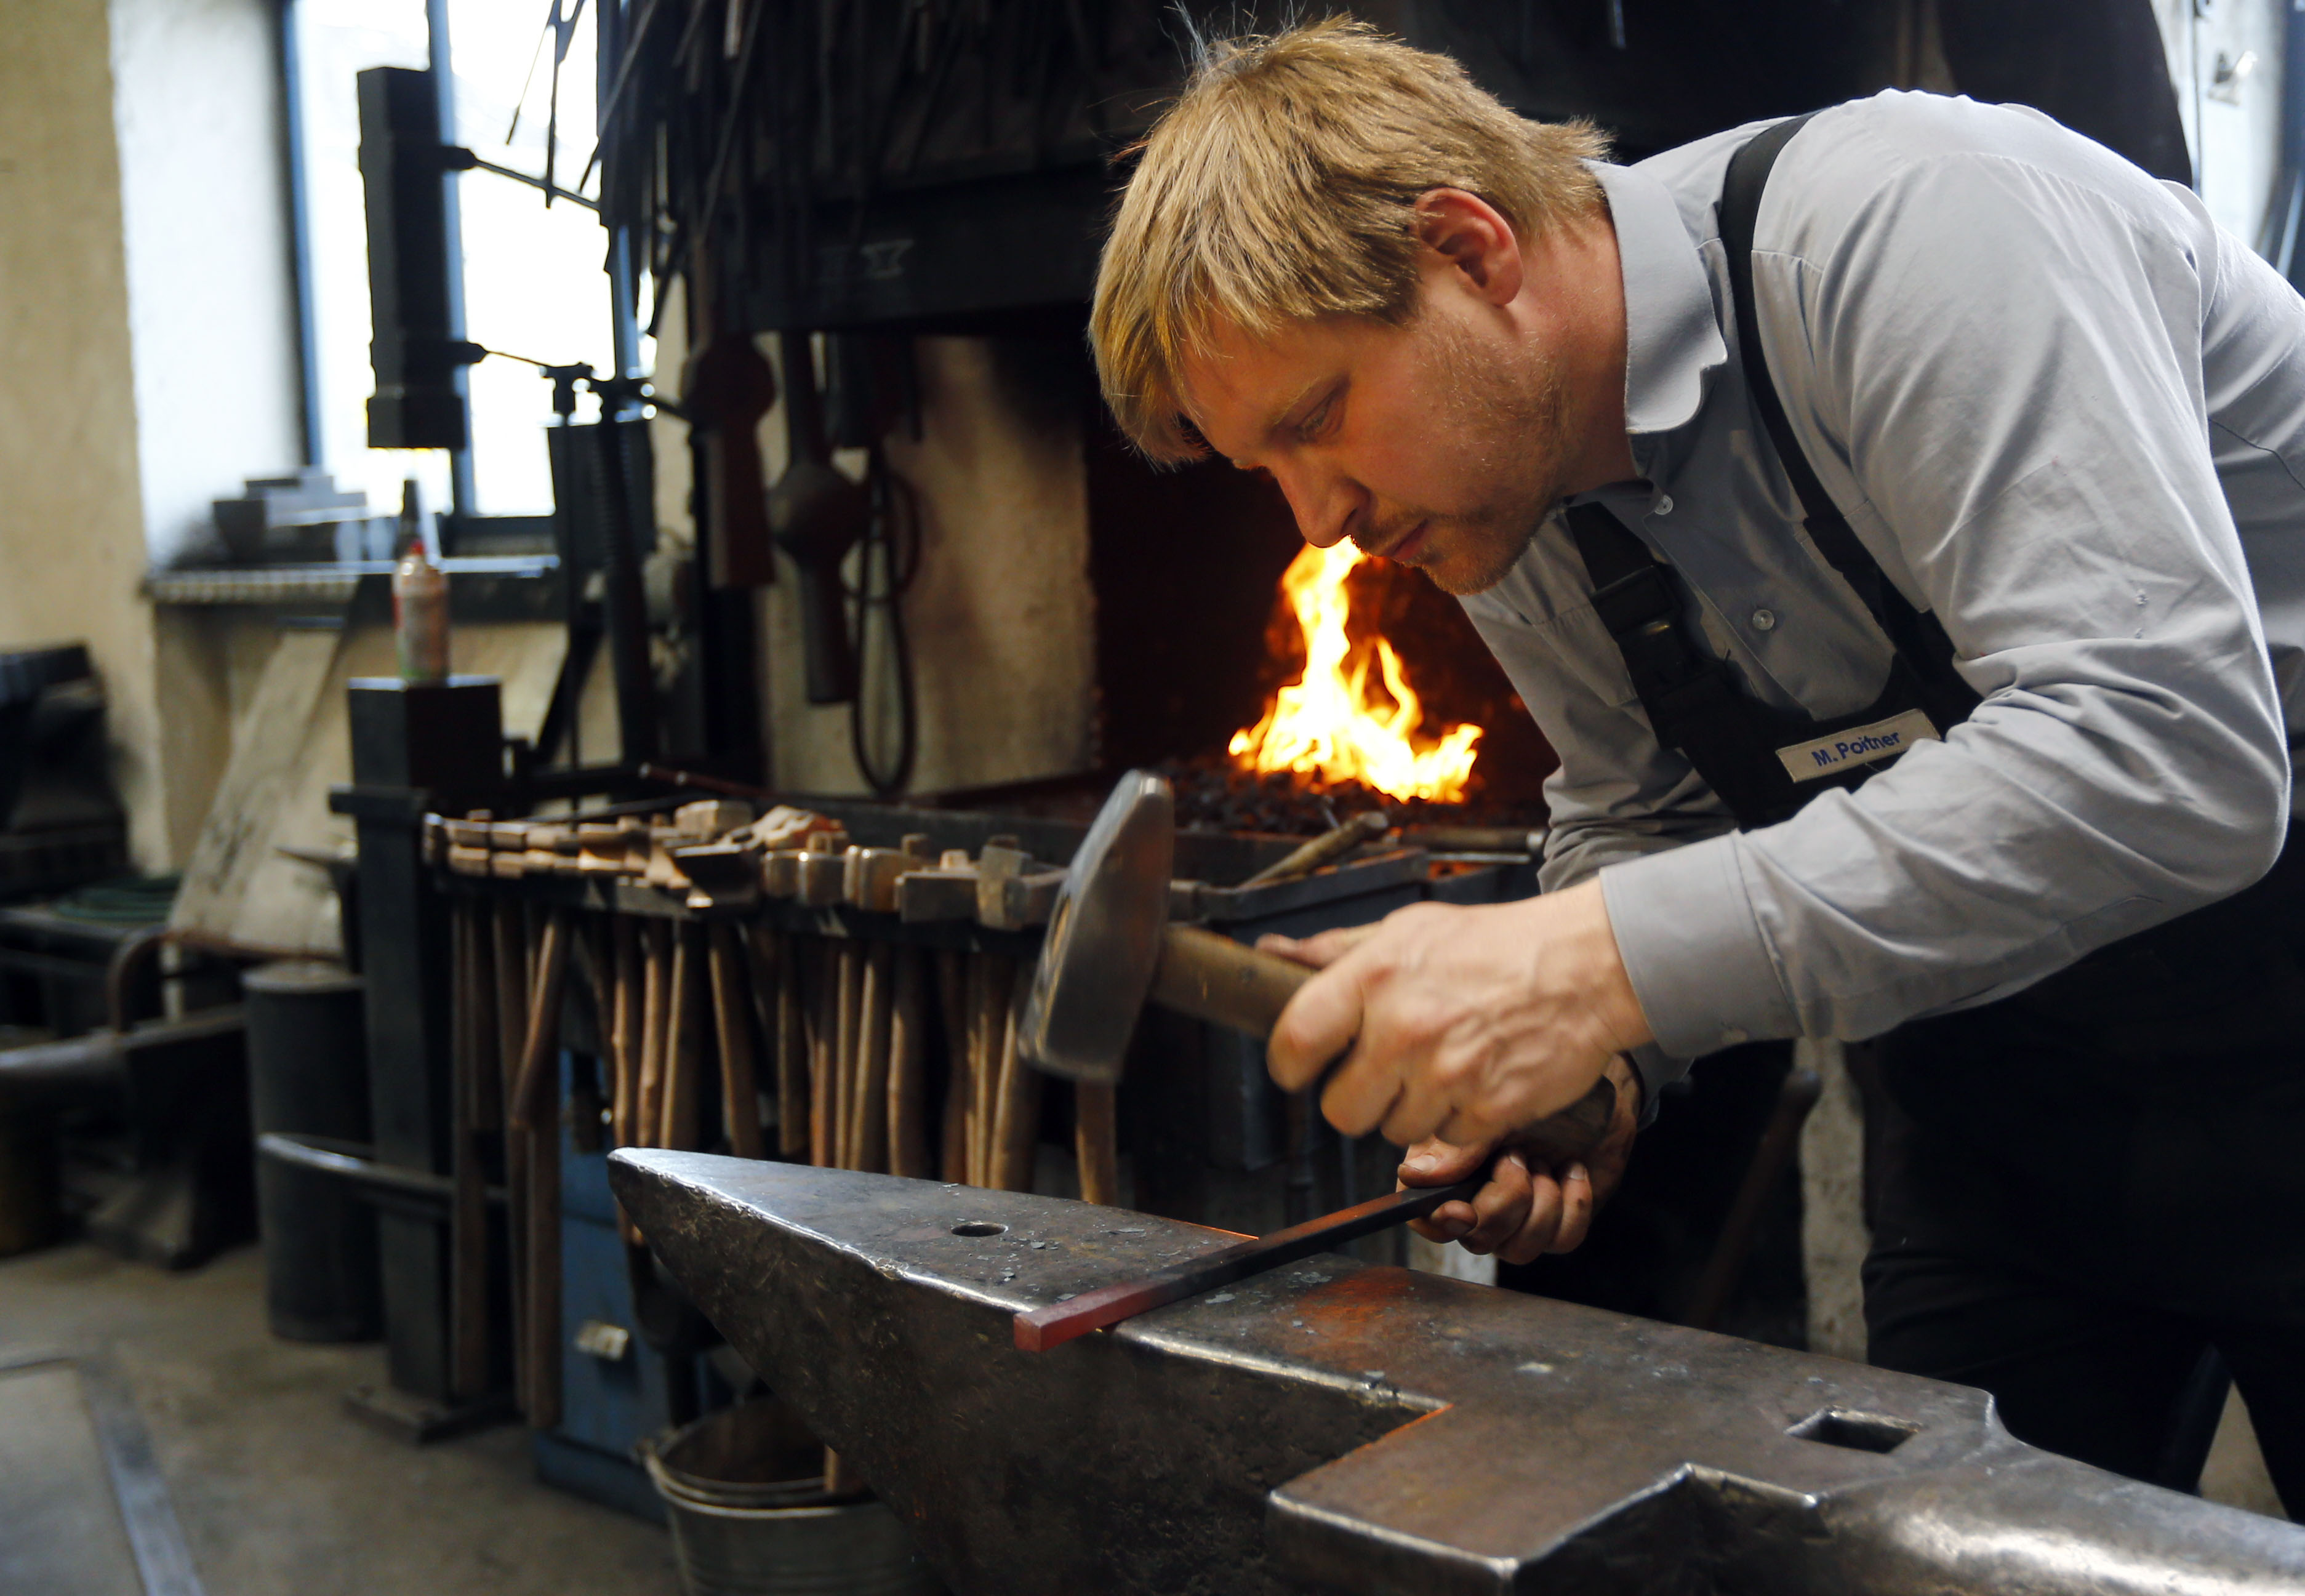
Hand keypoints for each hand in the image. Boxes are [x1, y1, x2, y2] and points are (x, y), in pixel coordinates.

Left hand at [1259, 881, 1651, 1147]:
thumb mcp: (1408, 929)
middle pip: (1340, 1110)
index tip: (1300, 1069)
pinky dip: (1457, 1120)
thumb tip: (1271, 955)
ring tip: (1440, 1066)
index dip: (1289, 1066)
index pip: (1294, 1043)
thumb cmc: (1495, 945)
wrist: (1586, 966)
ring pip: (1392, 1131)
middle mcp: (1405, 1029)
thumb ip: (1336, 952)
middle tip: (1383, 1071)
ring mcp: (1448, 1076)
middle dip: (1356, 1097)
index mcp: (1375, 977)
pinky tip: (1475, 1079)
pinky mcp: (1487, 1111)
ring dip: (1410, 1110)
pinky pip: (1446, 1139)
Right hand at [1399, 1055, 1641, 1264]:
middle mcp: (1478, 1200)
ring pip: (1519, 1250)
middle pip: (1477, 1240)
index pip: (1424, 1220)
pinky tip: (1573, 1170)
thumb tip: (1412, 1177)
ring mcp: (1517, 1217)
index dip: (1438, 1224)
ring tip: (1545, 1161)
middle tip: (1520, 1156)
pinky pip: (1561, 1241)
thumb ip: (1456, 1148)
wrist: (1592, 1088)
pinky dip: (1574, 1204)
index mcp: (1448, 1172)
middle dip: (1507, 1201)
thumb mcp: (1494, 1110)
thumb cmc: (1534, 1087)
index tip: (1462, 1210)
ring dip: (1542, 1203)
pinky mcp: (1558, 1224)